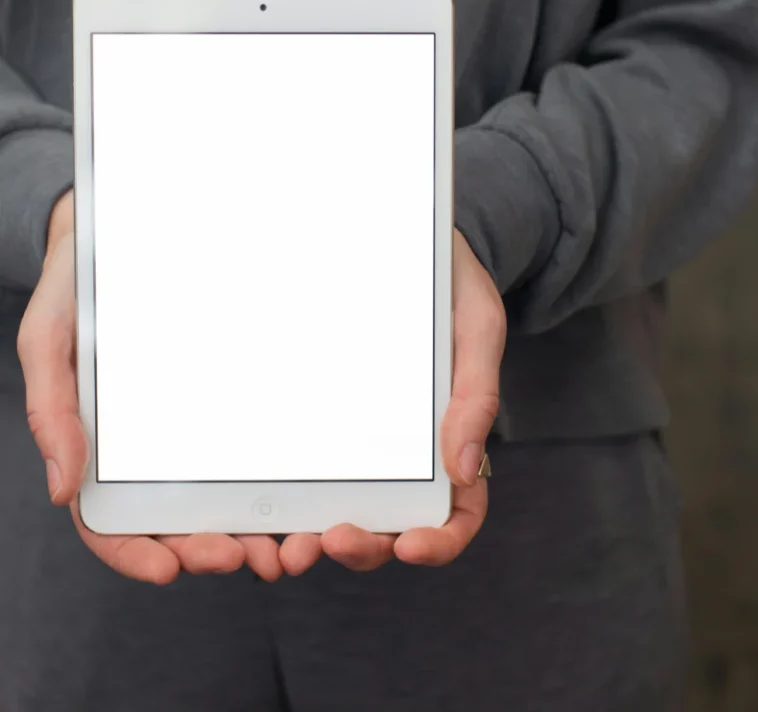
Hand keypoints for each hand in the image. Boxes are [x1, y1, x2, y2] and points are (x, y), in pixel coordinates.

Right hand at [16, 190, 282, 584]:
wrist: (119, 230)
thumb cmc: (77, 289)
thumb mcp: (49, 341)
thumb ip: (52, 410)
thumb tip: (63, 489)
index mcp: (98, 445)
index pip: (109, 521)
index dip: (135, 553)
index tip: (170, 569)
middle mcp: (146, 445)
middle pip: (173, 518)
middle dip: (208, 548)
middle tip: (247, 557)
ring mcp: (189, 422)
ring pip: (217, 492)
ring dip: (249, 529)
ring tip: (283, 545)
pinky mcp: (226, 392)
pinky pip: (249, 440)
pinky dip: (272, 476)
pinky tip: (301, 488)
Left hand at [279, 228, 506, 574]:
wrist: (401, 235)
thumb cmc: (450, 284)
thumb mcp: (476, 329)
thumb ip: (477, 395)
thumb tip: (461, 471)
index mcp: (454, 438)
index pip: (458, 512)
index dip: (439, 542)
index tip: (408, 543)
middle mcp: (406, 452)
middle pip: (390, 524)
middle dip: (360, 547)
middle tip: (326, 542)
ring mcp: (360, 437)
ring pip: (340, 506)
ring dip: (312, 536)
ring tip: (282, 545)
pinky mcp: (320, 413)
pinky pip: (302, 462)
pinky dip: (284, 494)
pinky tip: (256, 502)